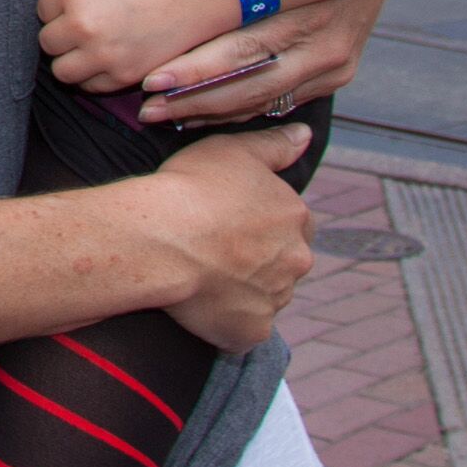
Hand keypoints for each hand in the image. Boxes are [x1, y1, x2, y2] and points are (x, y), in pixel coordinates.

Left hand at [37, 0, 238, 91]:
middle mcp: (82, 23)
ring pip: (61, 70)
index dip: (58, 8)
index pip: (41, 10)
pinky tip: (106, 60)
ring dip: (72, 60)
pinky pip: (89, 86)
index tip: (78, 5)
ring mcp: (102, 53)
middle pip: (47, 42)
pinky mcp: (122, 76)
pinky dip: (93, 77)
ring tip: (88, 47)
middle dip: (62, 34)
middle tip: (84, 26)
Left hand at [139, 0, 386, 125]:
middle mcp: (319, 46)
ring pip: (263, 101)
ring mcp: (332, 66)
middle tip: (149, 109)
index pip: (238, 51)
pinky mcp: (338, 77)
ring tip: (168, 115)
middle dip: (193, 100)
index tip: (153, 80)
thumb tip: (167, 0)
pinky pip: (282, 101)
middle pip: (247, 85)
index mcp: (300, 13)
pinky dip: (244, 109)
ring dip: (213, 112)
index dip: (193, 70)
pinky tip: (210, 114)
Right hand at [140, 126, 314, 349]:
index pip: (292, 222)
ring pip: (265, 294)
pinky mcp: (251, 331)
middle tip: (214, 245)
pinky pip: (244, 328)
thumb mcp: (232, 150)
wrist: (162, 238)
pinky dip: (229, 320)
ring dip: (243, 287)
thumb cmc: (192, 187)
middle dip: (258, 257)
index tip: (230, 219)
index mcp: (296, 217)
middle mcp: (296, 261)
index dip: (261, 220)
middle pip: (283, 261)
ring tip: (201, 272)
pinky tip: (202, 304)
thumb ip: (274, 145)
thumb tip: (305, 135)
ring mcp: (276, 299)